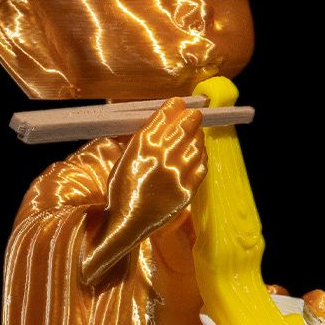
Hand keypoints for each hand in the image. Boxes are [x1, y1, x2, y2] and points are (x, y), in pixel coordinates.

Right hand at [110, 96, 206, 227]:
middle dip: (191, 117)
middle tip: (195, 113)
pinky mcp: (187, 190)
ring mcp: (176, 174)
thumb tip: (162, 122)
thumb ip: (143, 140)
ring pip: (196, 145)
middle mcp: (161, 156)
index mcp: (142, 146)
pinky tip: (200, 152)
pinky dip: (202, 156)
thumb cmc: (122, 190)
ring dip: (198, 135)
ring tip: (198, 131)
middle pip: (183, 128)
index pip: (164, 117)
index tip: (179, 102)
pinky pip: (201, 167)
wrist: (127, 222)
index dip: (174, 107)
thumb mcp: (125, 159)